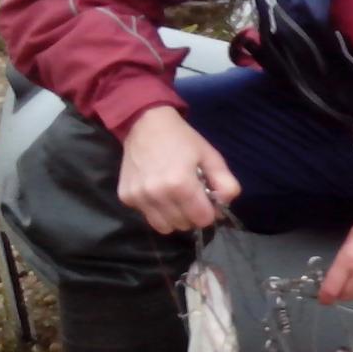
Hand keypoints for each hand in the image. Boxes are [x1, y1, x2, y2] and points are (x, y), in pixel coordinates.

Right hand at [118, 106, 240, 233]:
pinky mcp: (126, 197)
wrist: (145, 123)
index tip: (205, 199)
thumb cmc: (182, 139)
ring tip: (174, 197)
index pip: (202, 220)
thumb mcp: (211, 156)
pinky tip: (158, 191)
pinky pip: (147, 216)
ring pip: (164, 227)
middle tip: (190, 196)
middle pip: (184, 225)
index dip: (208, 212)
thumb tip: (224, 206)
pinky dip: (156, 210)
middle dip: (191, 215)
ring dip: (173, 217)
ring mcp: (139, 197)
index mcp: (181, 184)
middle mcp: (157, 194)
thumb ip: (226, 184)